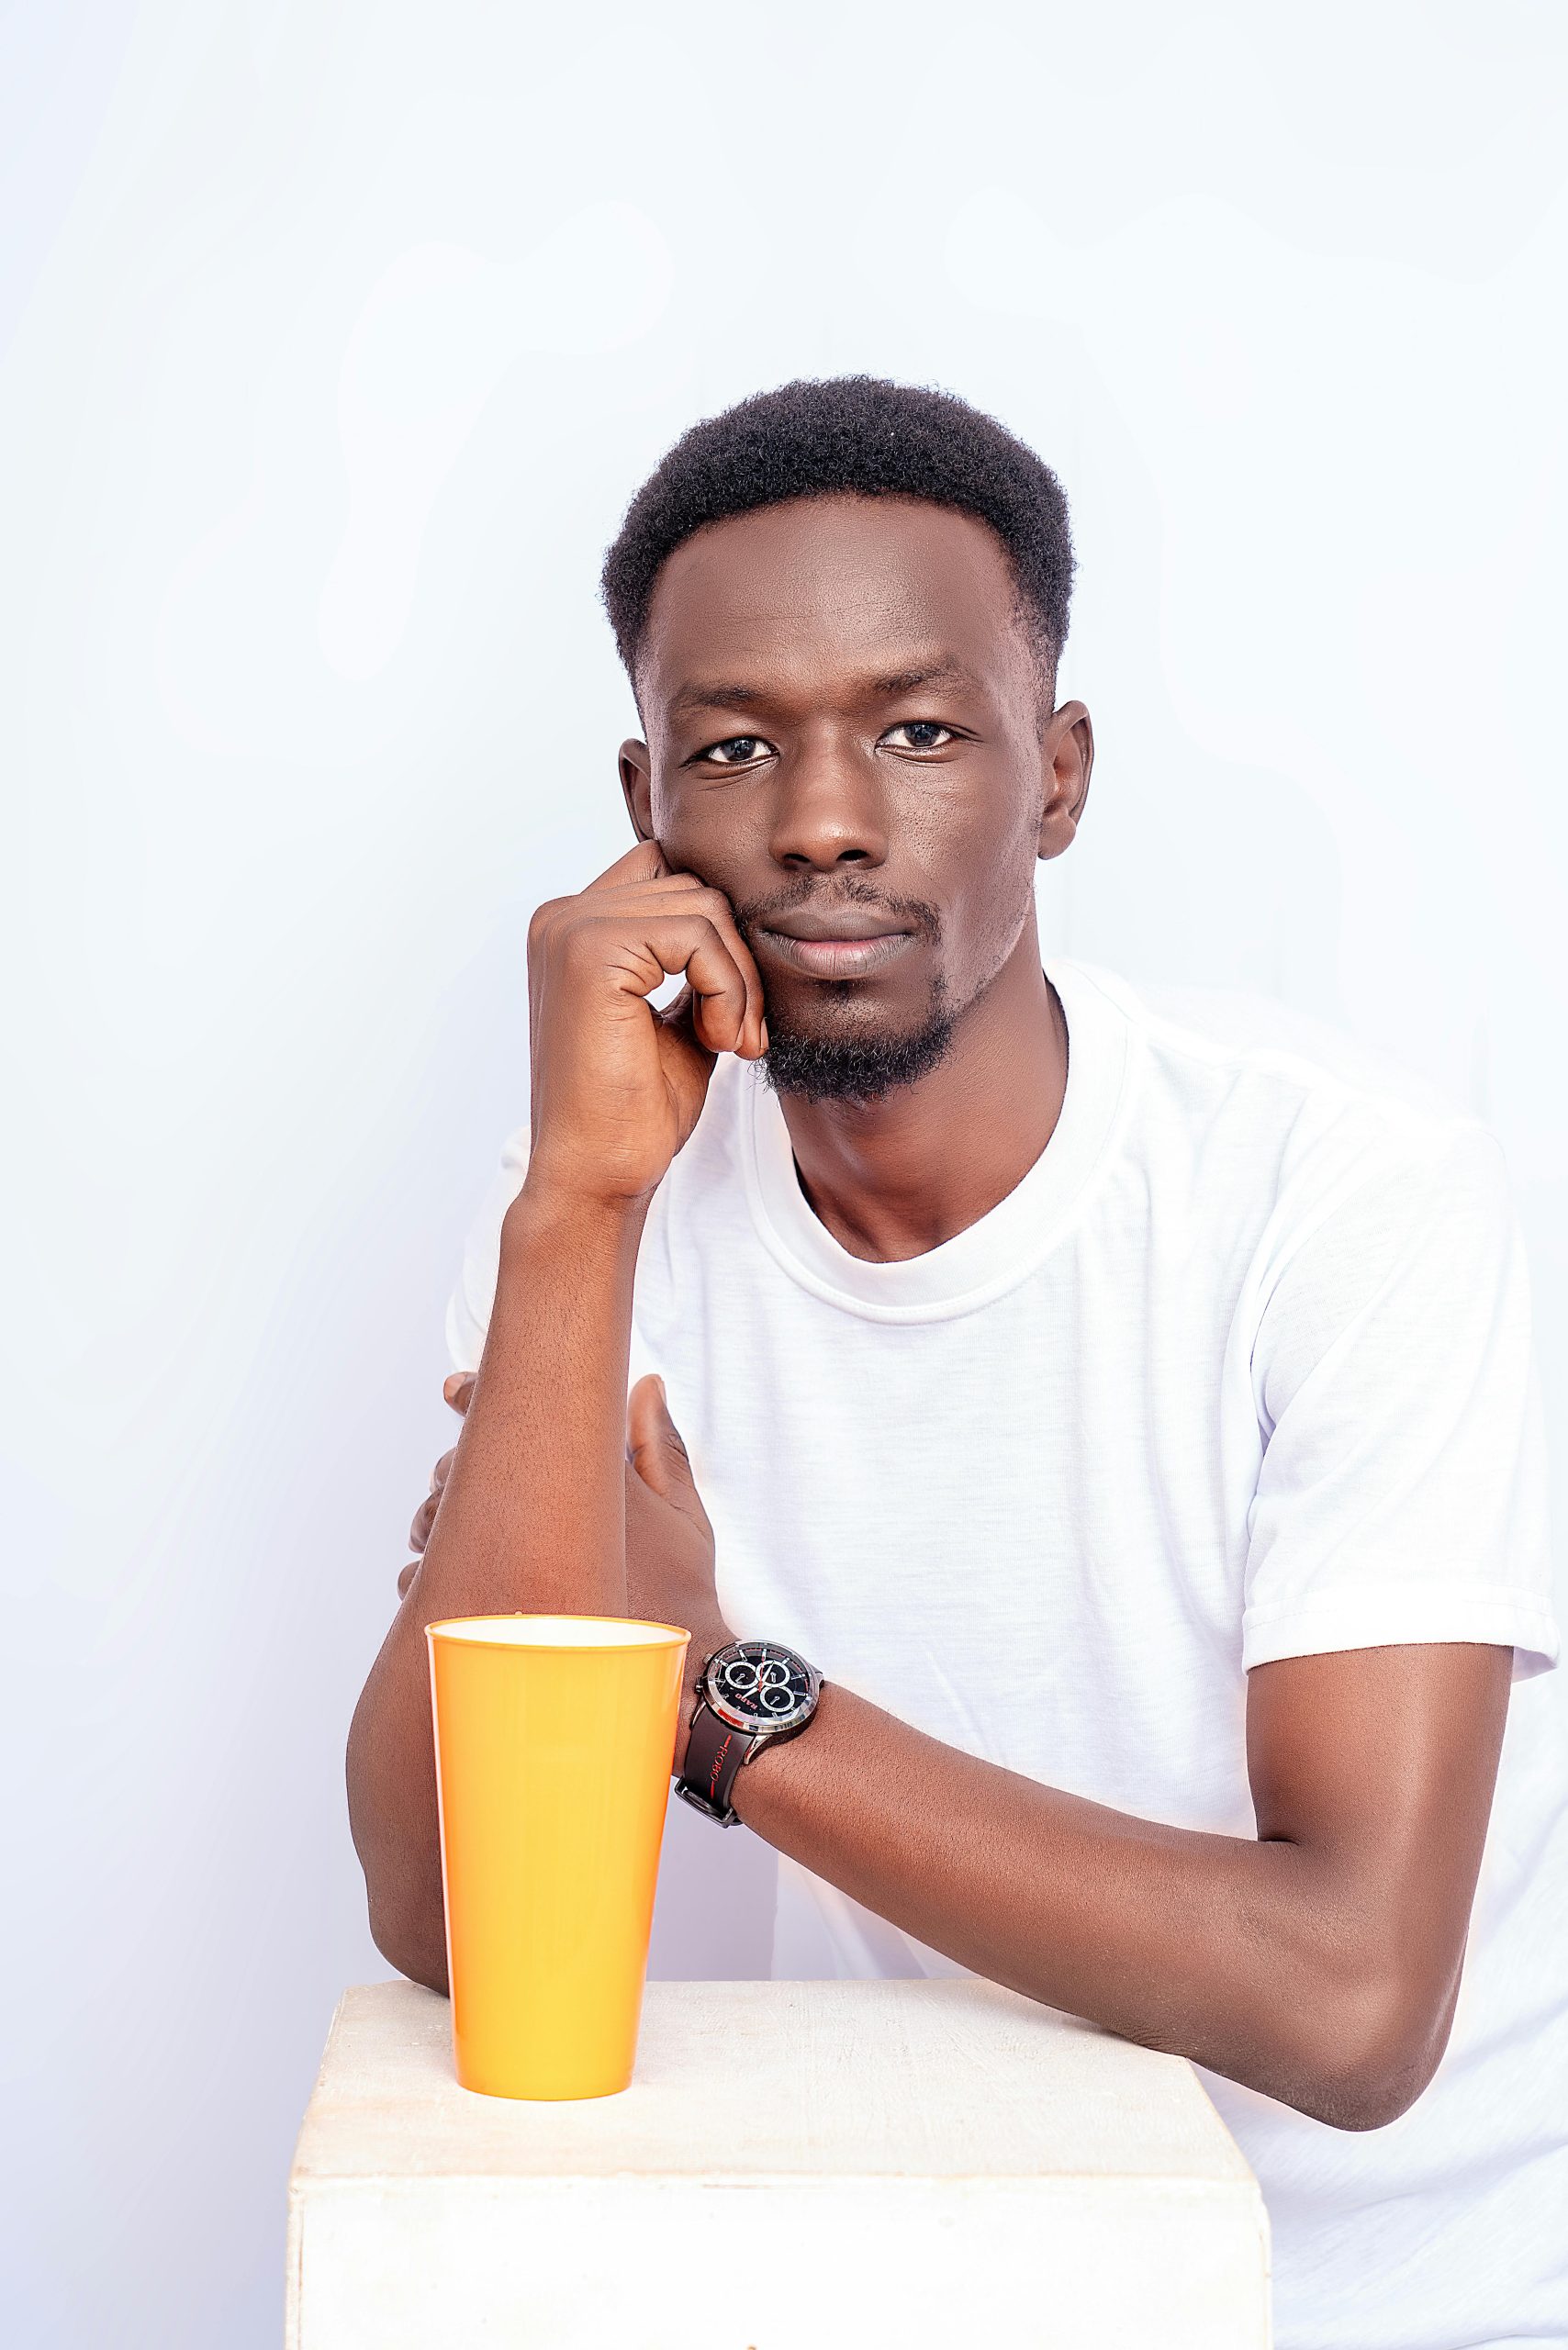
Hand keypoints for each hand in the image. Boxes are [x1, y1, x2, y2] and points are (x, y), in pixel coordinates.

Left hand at [398, 1368, 732, 1770]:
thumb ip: (658, 1445)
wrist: (679, 1675)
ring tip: (442, 1532)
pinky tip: (444, 1584)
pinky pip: (424, 1585)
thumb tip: (647, 1385)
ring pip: (439, 1524)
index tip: (454, 1389)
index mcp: (586, 1482)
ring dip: (436, 1522)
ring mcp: (511, 1569)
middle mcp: (545, 1519)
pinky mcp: (485, 1616)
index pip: (519, 1421)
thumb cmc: (683, 1593)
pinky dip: (425, 1577)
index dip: (477, 1396)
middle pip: (466, 1470)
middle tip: (455, 1477)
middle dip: (456, 1469)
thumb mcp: (683, 1513)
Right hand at [524, 838, 767, 1207]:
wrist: (596, 1174)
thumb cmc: (635, 1110)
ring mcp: (570, 929)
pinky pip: (696, 935)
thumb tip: (750, 920)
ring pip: (702, 906)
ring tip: (731, 1041)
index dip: (716, 933)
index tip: (734, 1010)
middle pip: (691, 884)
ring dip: (738, 979)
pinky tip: (718, 1041)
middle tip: (743, 1034)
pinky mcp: (589, 952)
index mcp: (573, 929)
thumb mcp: (677, 1019)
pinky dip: (728, 988)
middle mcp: (562, 917)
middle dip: (736, 958)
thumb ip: (698, 964)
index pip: (668, 873)